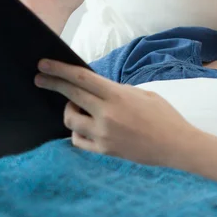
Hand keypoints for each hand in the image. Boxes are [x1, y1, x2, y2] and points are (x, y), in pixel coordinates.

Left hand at [34, 59, 199, 166]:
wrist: (177, 145)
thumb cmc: (163, 116)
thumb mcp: (141, 94)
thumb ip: (115, 91)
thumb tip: (93, 89)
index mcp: (116, 95)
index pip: (80, 78)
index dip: (59, 70)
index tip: (43, 64)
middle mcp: (106, 114)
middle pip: (70, 96)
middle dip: (51, 84)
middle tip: (38, 78)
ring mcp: (104, 134)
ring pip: (70, 120)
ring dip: (69, 111)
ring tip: (78, 109)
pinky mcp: (104, 151)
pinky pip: (78, 140)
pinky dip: (78, 132)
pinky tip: (84, 128)